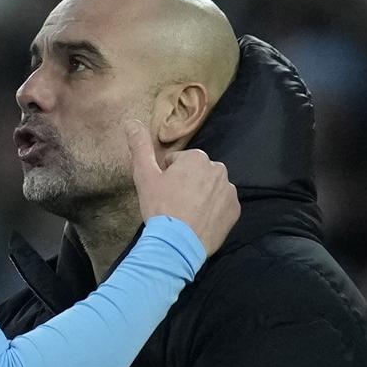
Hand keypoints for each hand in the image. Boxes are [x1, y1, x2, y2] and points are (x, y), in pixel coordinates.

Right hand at [123, 120, 238, 254]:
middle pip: (197, 174)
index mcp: (196, 158)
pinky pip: (223, 206)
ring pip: (211, 189)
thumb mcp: (144, 175)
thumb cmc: (160, 207)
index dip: (167, 176)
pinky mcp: (235, 211)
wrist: (177, 244)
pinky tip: (199, 222)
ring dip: (201, 196)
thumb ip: (140, 145)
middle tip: (173, 204)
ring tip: (186, 215)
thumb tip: (131, 121)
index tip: (162, 192)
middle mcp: (218, 170)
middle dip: (187, 184)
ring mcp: (229, 191)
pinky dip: (213, 211)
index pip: (178, 162)